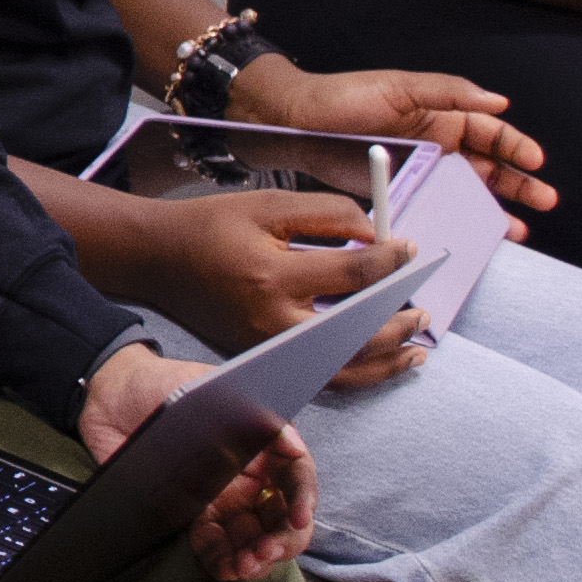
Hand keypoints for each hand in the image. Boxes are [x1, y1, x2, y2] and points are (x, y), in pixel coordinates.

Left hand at [80, 344, 315, 581]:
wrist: (107, 397)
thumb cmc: (161, 383)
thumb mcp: (205, 386)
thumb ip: (250, 412)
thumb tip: (294, 444)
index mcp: (258, 444)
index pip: (295, 476)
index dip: (304, 499)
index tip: (300, 519)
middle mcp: (246, 476)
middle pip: (280, 517)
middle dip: (281, 539)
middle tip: (264, 551)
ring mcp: (220, 499)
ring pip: (252, 538)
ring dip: (255, 557)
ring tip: (244, 565)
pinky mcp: (191, 517)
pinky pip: (216, 547)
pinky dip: (225, 562)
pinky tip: (226, 569)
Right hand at [144, 194, 429, 391]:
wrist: (159, 259)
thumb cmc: (214, 226)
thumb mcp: (270, 204)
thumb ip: (331, 214)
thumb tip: (382, 238)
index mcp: (271, 276)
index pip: (353, 275)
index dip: (392, 261)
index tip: (412, 250)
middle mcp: (270, 321)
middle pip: (356, 334)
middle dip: (398, 321)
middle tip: (422, 307)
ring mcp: (265, 348)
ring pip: (342, 369)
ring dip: (386, 360)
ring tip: (416, 344)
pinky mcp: (262, 359)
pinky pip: (321, 376)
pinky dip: (357, 373)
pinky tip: (382, 361)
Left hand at [223, 56, 555, 217]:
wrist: (294, 124)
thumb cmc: (343, 98)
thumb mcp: (398, 88)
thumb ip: (449, 92)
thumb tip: (499, 102)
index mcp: (442, 116)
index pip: (491, 132)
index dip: (515, 146)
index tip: (534, 161)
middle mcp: (438, 146)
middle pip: (489, 167)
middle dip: (519, 183)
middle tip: (545, 201)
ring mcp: (421, 173)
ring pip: (468, 193)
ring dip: (495, 210)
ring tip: (518, 230)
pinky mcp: (400, 194)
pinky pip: (435, 210)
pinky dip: (456, 224)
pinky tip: (472, 238)